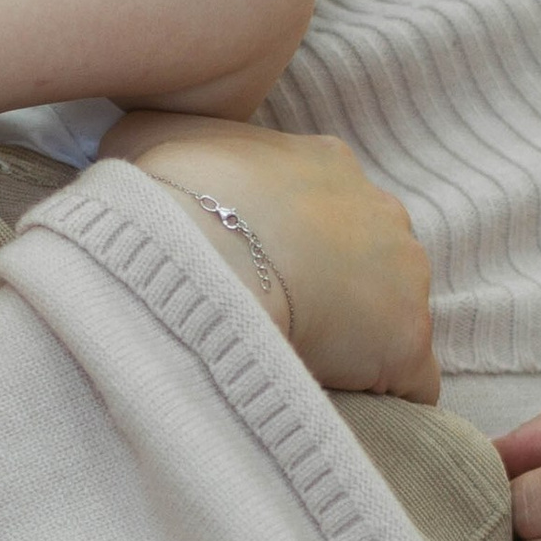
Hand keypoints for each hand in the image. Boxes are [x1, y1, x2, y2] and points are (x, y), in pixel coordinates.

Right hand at [114, 115, 438, 403]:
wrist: (203, 251)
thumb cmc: (174, 194)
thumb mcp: (147, 135)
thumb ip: (156, 139)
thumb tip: (130, 143)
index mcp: (327, 162)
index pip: (326, 208)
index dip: (292, 248)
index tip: (257, 274)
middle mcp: (381, 211)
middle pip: (367, 259)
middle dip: (329, 289)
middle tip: (272, 316)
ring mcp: (403, 276)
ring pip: (389, 316)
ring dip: (351, 341)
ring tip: (295, 364)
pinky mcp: (407, 343)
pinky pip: (410, 380)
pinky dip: (378, 396)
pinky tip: (336, 405)